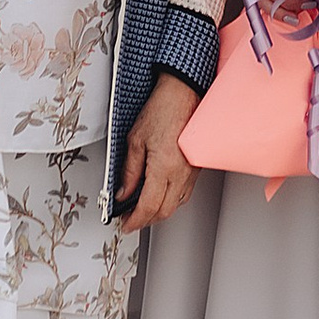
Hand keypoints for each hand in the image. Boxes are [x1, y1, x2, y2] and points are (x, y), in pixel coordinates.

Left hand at [117, 73, 199, 228]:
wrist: (184, 93)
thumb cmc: (163, 109)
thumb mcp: (135, 139)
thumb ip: (129, 171)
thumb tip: (123, 192)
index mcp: (164, 167)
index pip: (148, 207)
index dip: (135, 220)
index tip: (125, 224)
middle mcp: (181, 174)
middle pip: (163, 212)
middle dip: (145, 221)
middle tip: (130, 219)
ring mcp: (191, 172)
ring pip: (175, 205)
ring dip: (158, 212)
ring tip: (142, 209)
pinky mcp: (196, 168)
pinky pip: (184, 194)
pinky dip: (170, 201)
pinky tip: (160, 196)